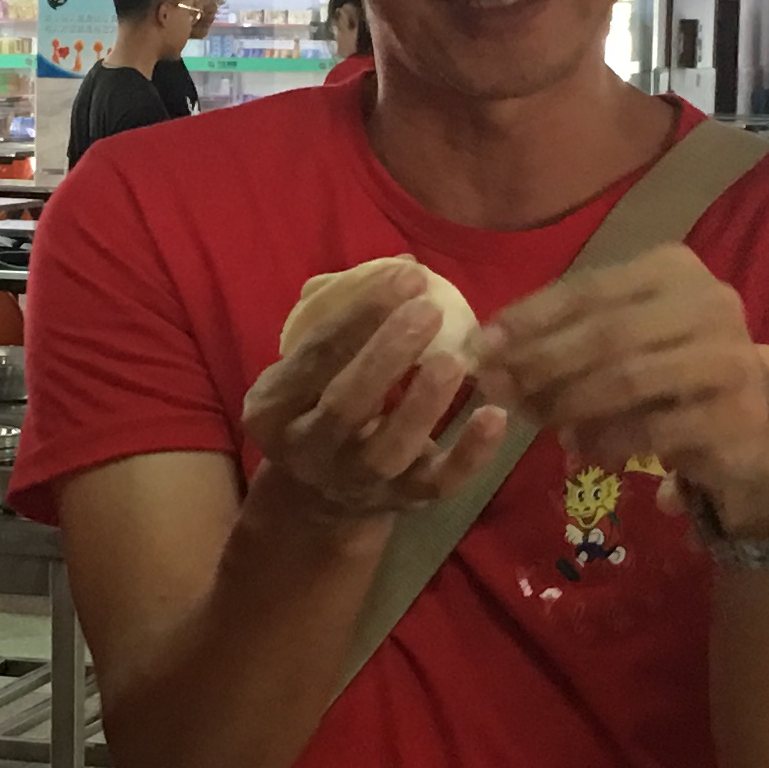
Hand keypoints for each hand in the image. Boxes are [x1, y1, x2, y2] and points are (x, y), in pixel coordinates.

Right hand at [240, 265, 509, 525]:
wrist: (318, 495)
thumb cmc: (318, 402)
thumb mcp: (308, 365)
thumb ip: (347, 315)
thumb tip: (406, 264)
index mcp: (273, 407)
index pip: (313, 356)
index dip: (359, 314)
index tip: (407, 277)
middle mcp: (308, 450)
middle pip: (344, 405)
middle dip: (386, 355)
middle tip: (428, 311)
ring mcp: (356, 482)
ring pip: (388, 451)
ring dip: (422, 405)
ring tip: (455, 361)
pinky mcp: (403, 503)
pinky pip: (437, 485)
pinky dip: (469, 455)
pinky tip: (495, 417)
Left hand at [478, 246, 768, 534]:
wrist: (754, 439)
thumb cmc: (674, 384)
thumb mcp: (625, 345)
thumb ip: (568, 338)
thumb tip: (489, 350)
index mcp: (674, 269)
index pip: (587, 288)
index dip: (528, 318)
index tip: (480, 347)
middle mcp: (710, 301)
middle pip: (604, 331)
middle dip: (540, 362)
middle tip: (495, 390)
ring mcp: (730, 356)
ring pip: (627, 378)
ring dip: (567, 403)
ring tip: (532, 422)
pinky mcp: (737, 414)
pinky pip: (653, 429)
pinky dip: (606, 441)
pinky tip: (579, 450)